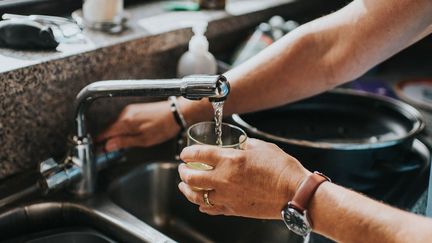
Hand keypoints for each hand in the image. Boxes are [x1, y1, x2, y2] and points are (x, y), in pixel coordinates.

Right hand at [96, 101, 179, 150]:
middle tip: (106, 151)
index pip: (105, 132)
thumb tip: (108, 146)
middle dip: (106, 139)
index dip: (99, 142)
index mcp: (126, 122)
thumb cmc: (164, 126)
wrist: (177, 112)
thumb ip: (124, 142)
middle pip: (109, 128)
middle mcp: (125, 113)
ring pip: (116, 124)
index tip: (97, 149)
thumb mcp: (144, 140)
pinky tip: (128, 135)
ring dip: (115, 134)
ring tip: (118, 145)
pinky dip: (122, 128)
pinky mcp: (135, 109)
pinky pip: (123, 120)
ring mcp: (130, 110)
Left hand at [178, 138, 310, 219]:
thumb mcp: (262, 147)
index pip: (198, 155)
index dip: (187, 153)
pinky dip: (202, 205)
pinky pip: (210, 209)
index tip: (184, 153)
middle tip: (183, 168)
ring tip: (184, 186)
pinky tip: (201, 202)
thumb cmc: (282, 169)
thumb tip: (239, 145)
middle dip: (183, 172)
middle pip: (191, 177)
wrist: (294, 193)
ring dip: (186, 190)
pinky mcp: (233, 210)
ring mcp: (227, 197)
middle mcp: (224, 179)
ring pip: (196, 196)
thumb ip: (245, 145)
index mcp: (230, 160)